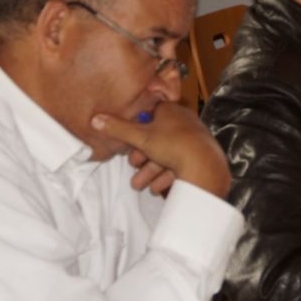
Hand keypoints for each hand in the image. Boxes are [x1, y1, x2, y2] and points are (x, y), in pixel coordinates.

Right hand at [91, 103, 231, 197]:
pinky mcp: (200, 157)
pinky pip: (179, 164)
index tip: (130, 144)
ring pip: (166, 155)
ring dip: (150, 171)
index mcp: (171, 110)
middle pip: (156, 138)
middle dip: (142, 157)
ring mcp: (193, 139)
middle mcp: (183, 122)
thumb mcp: (140, 137)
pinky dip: (166, 176)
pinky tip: (158, 189)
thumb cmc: (172, 144)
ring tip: (140, 186)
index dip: (137, 130)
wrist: (205, 166)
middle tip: (133, 167)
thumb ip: (118, 129)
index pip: (149, 115)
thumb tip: (95, 119)